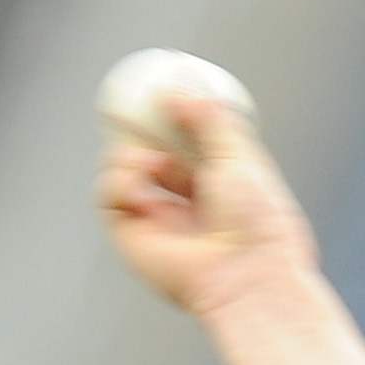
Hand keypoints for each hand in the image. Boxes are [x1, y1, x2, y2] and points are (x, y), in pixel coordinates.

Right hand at [95, 94, 316, 320]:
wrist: (250, 274)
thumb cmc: (257, 223)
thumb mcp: (239, 156)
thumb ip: (210, 120)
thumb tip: (178, 90)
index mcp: (220, 192)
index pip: (187, 149)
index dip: (171, 120)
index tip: (162, 92)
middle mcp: (188, 210)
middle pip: (151, 158)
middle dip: (142, 133)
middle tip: (139, 111)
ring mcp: (159, 225)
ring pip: (123, 173)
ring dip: (128, 156)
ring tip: (150, 161)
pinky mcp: (134, 240)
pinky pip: (107, 199)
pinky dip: (116, 182)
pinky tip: (139, 189)